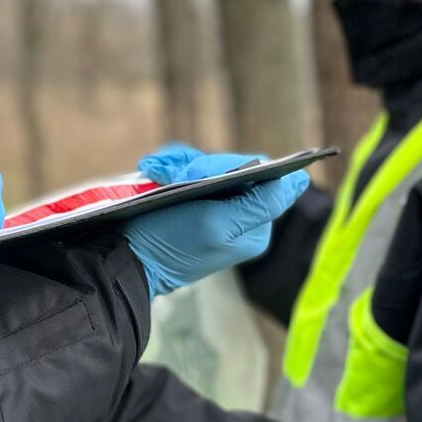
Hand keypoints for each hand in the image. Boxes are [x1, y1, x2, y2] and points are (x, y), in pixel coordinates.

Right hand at [121, 143, 310, 295]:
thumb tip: (300, 181)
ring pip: (204, 164)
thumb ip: (260, 204)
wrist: (121, 257)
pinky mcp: (187, 201)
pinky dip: (167, 167)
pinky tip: (152, 173)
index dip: (230, 165)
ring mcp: (211, 207)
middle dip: (196, 165)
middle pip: (230, 167)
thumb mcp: (218, 224)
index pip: (261, 174)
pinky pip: (185, 169)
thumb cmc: (170, 243)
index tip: (198, 173)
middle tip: (170, 177)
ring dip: (177, 164)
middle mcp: (237, 216)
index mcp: (254, 226)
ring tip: (156, 175)